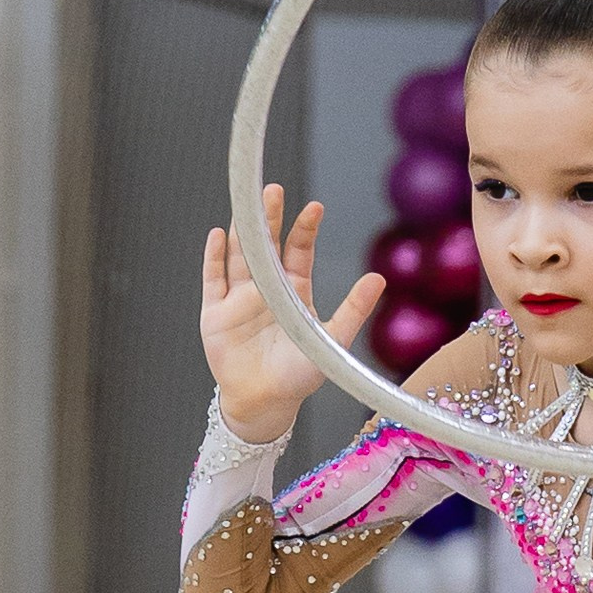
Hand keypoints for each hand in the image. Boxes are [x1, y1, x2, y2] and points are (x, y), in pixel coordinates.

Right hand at [200, 186, 384, 441]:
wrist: (265, 403)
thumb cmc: (300, 375)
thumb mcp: (331, 341)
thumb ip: (353, 309)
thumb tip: (379, 278)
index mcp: (294, 293)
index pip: (298, 252)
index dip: (304, 230)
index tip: (314, 207)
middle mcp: (266, 290)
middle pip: (266, 246)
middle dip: (269, 218)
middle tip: (274, 190)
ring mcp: (238, 298)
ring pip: (239, 256)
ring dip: (242, 231)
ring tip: (247, 203)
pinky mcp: (215, 313)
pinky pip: (213, 279)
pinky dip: (214, 257)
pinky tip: (218, 235)